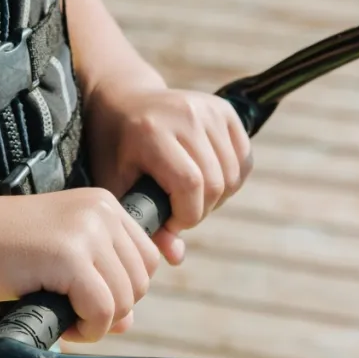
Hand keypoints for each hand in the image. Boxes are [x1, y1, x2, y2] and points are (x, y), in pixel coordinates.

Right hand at [0, 188, 159, 341]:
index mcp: (102, 204)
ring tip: (63, 316)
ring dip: (98, 322)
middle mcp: (101, 212)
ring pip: (125, 300)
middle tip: (72, 312)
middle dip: (112, 308)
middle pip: (141, 281)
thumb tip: (128, 322)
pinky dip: (86, 329)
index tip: (86, 298)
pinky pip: (102, 312)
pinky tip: (62, 323)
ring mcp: (87, 232)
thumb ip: (97, 279)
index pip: (145, 258)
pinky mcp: (69, 257)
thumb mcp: (58, 255)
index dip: (122, 289)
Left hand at [85, 81, 252, 265]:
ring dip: (216, 198)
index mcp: (153, 132)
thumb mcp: (117, 184)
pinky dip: (231, 181)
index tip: (170, 223)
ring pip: (233, 175)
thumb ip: (142, 220)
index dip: (187, 215)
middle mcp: (186, 115)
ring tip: (189, 197)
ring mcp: (208, 109)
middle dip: (200, 210)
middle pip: (215, 183)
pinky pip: (244, 160)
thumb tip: (175, 257)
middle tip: (178, 212)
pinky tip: (206, 181)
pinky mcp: (225, 110)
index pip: (191, 184)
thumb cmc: (114, 149)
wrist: (123, 100)